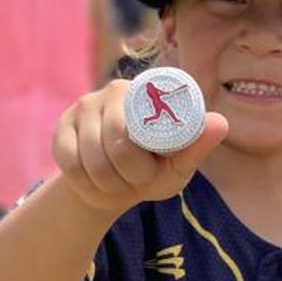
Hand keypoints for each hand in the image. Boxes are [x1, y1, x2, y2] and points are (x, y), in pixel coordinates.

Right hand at [53, 79, 227, 214]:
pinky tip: (93, 183)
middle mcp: (113, 91)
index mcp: (147, 93)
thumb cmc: (153, 170)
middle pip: (117, 144)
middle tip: (135, 183)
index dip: (145, 163)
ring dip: (107, 184)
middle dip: (128, 177)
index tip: (150, 174)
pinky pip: (69, 163)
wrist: (113, 189)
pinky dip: (83, 183)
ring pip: (91, 158)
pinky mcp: (60, 128)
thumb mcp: (179, 164)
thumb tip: (221, 123)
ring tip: (117, 185)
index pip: (147, 126)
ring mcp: (83, 107)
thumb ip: (197, 145)